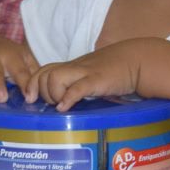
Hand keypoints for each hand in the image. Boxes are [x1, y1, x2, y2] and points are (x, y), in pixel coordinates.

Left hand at [28, 44, 145, 111]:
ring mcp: (85, 72)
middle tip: (53, 104)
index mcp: (72, 67)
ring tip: (62, 105)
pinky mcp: (97, 80)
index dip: (33, 84)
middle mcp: (74, 68)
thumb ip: (79, 84)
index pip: (42, 71)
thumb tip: (66, 102)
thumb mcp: (93, 76)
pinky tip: (65, 108)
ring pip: (55, 78)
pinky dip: (67, 99)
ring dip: (54, 95)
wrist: (137, 60)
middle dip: (42, 92)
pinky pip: (77, 88)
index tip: (32, 98)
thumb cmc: (116, 71)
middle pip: (44, 75)